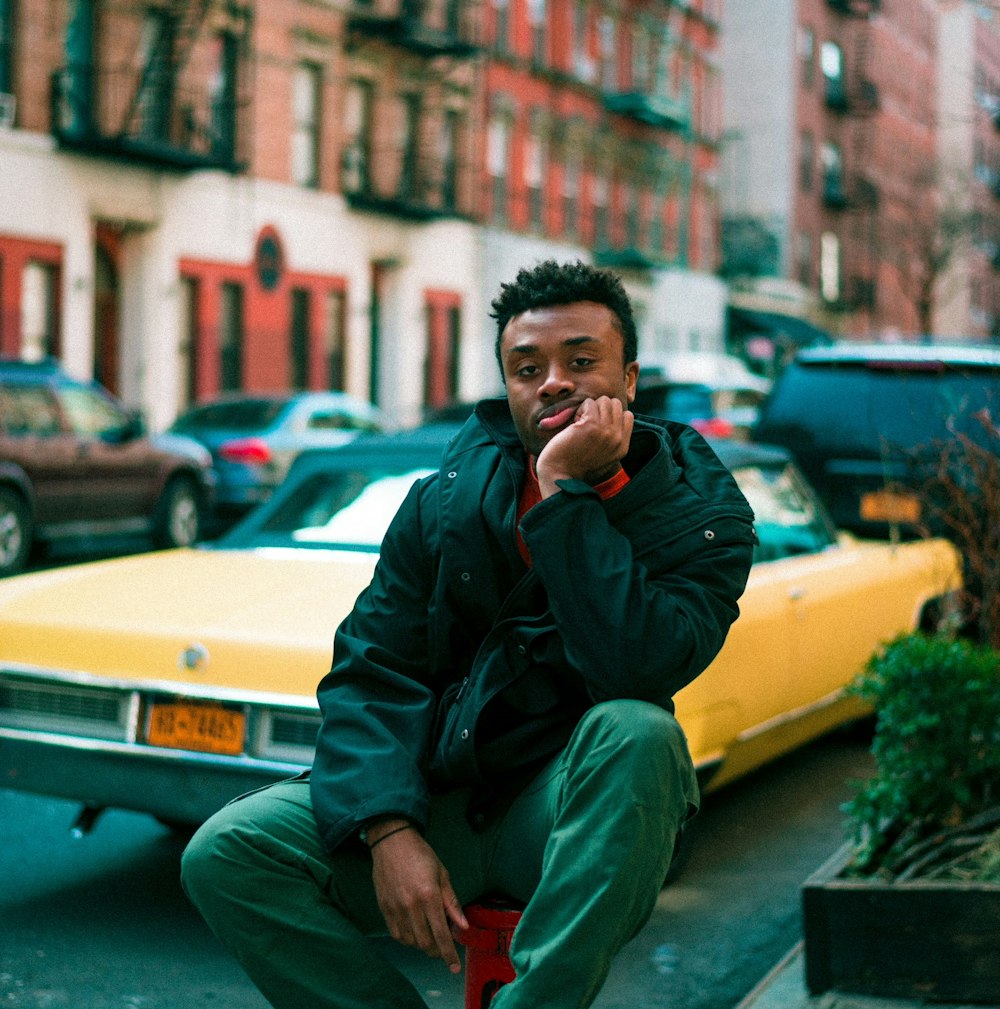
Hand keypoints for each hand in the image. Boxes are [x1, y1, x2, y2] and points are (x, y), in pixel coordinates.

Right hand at [370, 827, 468, 972]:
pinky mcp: (384, 908)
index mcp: (429, 896)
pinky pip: (396, 934)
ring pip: (411, 941)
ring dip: (422, 945)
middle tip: (443, 949)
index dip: (449, 953)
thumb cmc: (421, 855)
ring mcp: (396, 908)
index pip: (441, 934)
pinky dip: (407, 939)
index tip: (454, 966)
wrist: (392, 842)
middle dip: (437, 951)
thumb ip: (452, 903)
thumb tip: (462, 927)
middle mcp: (411, 906)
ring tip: (430, 937)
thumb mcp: (442, 874)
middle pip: (425, 943)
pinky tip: (414, 932)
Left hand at [535, 396, 632, 497]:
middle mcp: (617, 439)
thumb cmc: (575, 464)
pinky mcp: (591, 425)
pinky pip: (590, 403)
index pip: (627, 416)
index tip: (597, 426)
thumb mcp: (603, 456)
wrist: (560, 474)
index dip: (610, 415)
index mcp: (622, 447)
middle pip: (616, 404)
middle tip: (587, 423)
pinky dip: (580, 409)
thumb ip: (612, 440)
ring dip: (590, 407)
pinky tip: (574, 423)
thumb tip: (613, 419)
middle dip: (600, 408)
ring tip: (580, 422)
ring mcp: (606, 432)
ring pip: (604, 400)